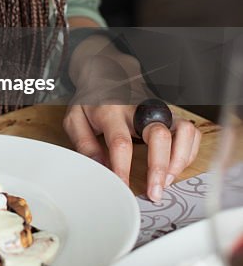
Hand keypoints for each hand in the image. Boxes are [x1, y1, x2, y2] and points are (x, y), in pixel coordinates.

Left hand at [63, 101, 200, 201]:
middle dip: (159, 167)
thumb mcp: (75, 118)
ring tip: (167, 181)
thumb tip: (100, 167)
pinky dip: (188, 153)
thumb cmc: (93, 99)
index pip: (120, 142)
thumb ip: (84, 143)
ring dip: (179, 160)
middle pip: (159, 134)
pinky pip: (191, 132)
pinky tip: (174, 168)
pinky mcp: (171, 113)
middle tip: (154, 193)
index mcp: (111, 111)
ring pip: (183, 130)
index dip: (123, 168)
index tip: (123, 187)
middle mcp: (139, 109)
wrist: (107, 72)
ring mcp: (159, 109)